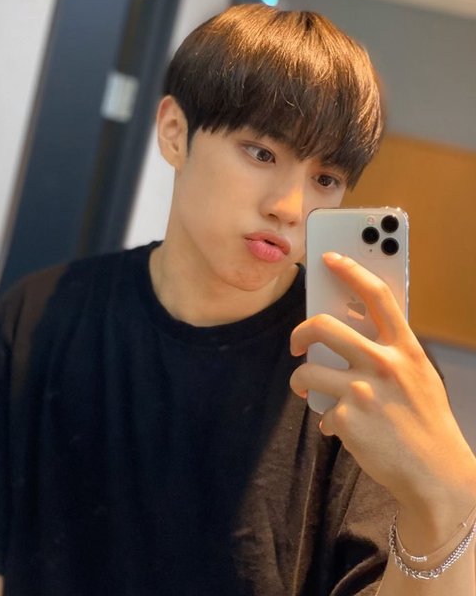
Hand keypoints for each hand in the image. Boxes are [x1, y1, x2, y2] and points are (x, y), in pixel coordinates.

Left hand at [290, 252, 475, 539]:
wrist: (436, 474)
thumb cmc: (426, 421)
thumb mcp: (418, 375)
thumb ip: (390, 351)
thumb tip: (351, 328)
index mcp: (406, 348)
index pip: (377, 296)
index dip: (350, 271)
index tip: (329, 260)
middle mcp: (385, 363)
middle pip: (324, 326)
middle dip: (300, 331)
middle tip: (297, 343)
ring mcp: (363, 391)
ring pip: (308, 370)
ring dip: (300, 380)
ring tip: (304, 388)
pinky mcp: (347, 418)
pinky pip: (321, 410)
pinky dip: (328, 420)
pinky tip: (343, 430)